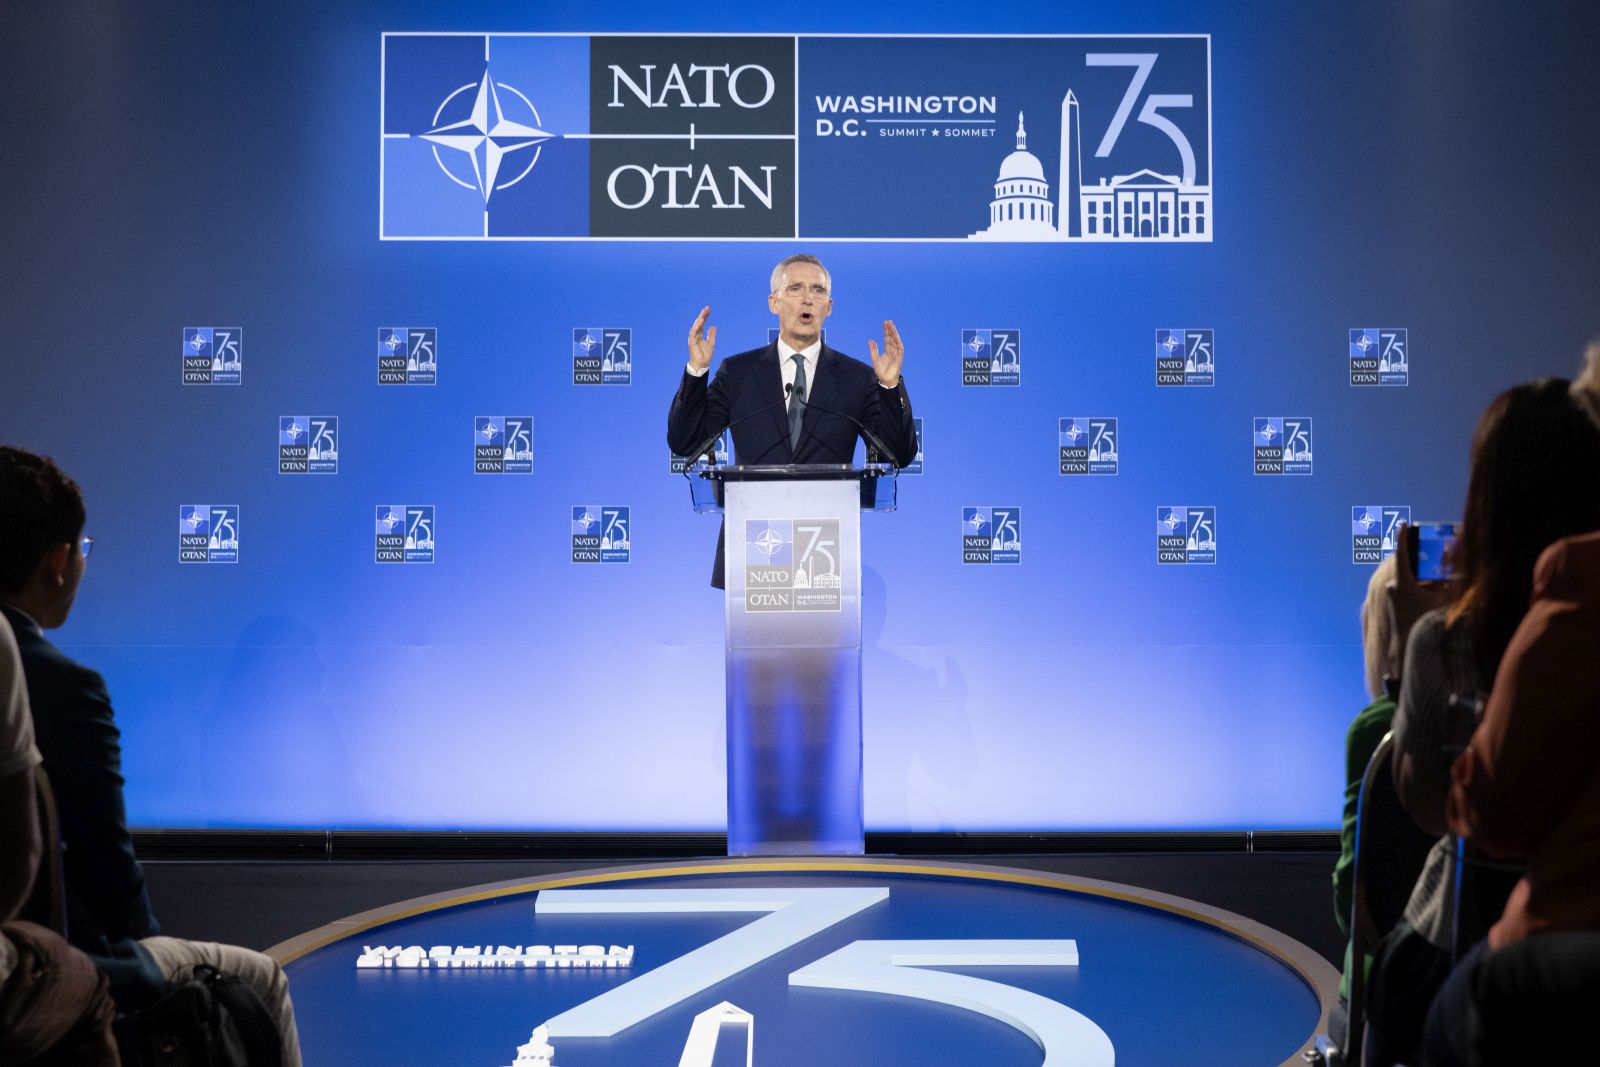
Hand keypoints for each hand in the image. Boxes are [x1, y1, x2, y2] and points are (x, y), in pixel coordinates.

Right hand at [687, 306, 715, 371]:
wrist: (702, 364)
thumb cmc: (705, 355)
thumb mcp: (711, 343)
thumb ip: (711, 335)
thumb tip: (713, 326)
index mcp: (699, 335)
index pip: (702, 323)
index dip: (705, 316)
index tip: (708, 310)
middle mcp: (695, 335)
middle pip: (698, 323)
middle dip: (702, 315)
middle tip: (707, 308)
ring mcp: (693, 338)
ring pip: (695, 326)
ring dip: (699, 319)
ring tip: (704, 313)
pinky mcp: (692, 341)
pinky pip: (694, 332)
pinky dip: (697, 326)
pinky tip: (701, 321)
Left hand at [868, 319, 902, 386]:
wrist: (885, 381)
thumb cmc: (881, 371)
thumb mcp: (875, 359)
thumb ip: (873, 350)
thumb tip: (870, 340)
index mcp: (888, 351)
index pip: (887, 339)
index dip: (886, 331)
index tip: (885, 323)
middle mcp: (893, 352)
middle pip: (892, 339)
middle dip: (890, 330)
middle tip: (888, 321)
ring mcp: (896, 355)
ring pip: (896, 342)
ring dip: (894, 334)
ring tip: (892, 326)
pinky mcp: (899, 359)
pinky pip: (900, 350)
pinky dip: (898, 343)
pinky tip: (896, 337)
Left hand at [1384, 522, 1451, 682]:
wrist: (1407, 646)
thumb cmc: (1425, 624)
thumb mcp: (1441, 601)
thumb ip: (1448, 584)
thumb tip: (1455, 570)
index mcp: (1402, 583)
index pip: (1402, 554)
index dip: (1403, 537)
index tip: (1403, 524)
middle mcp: (1393, 586)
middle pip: (1408, 564)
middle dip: (1423, 558)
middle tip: (1435, 551)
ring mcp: (1392, 593)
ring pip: (1409, 576)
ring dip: (1424, 574)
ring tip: (1440, 575)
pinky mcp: (1394, 600)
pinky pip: (1407, 585)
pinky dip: (1420, 583)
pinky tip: (1434, 588)